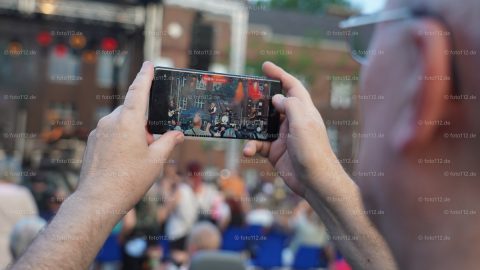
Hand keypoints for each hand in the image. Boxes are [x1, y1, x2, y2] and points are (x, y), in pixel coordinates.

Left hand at [77, 61, 183, 210]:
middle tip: (152, 144)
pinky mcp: (91, 143)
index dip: (145, 76)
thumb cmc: (129, 180)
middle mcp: (110, 121)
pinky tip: (124, 162)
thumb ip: (168, 142)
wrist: (98, 200)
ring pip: (121, 124)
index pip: (138, 90)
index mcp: (128, 120)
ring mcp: (98, 132)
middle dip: (144, 123)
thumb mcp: (156, 161)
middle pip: (132, 112)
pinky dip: (120, 141)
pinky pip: (110, 134)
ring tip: (138, 158)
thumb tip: (177, 134)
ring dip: (132, 133)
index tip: (149, 64)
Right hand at [243, 62, 344, 197]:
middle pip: (274, 103)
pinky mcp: (276, 152)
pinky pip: (258, 144)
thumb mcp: (303, 124)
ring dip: (251, 126)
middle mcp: (293, 121)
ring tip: (238, 123)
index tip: (265, 66)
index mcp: (303, 111)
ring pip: (262, 124)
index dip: (279, 75)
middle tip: (243, 93)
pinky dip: (251, 146)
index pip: (292, 86)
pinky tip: (247, 150)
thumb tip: (276, 97)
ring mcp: (283, 137)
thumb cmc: (314, 152)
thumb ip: (290, 106)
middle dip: (259, 98)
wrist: (316, 183)